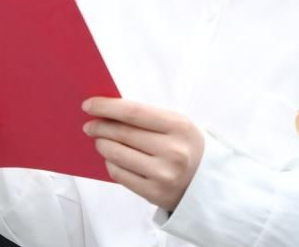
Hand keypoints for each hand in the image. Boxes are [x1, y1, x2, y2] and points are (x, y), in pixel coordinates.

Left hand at [84, 98, 203, 211]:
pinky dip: (110, 163)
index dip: (105, 107)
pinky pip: (119, 174)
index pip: (132, 112)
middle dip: (99, 126)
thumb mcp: (175, 125)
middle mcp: (174, 151)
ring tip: (100, 141)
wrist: (211, 184)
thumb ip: (145, 117)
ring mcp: (164, 174)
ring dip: (101, 145)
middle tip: (89, 125)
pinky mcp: (155, 193)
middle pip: (121, 133)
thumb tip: (104, 111)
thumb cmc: (185, 146)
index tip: (88, 105)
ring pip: (116, 153)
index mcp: (180, 127)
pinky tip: (112, 158)